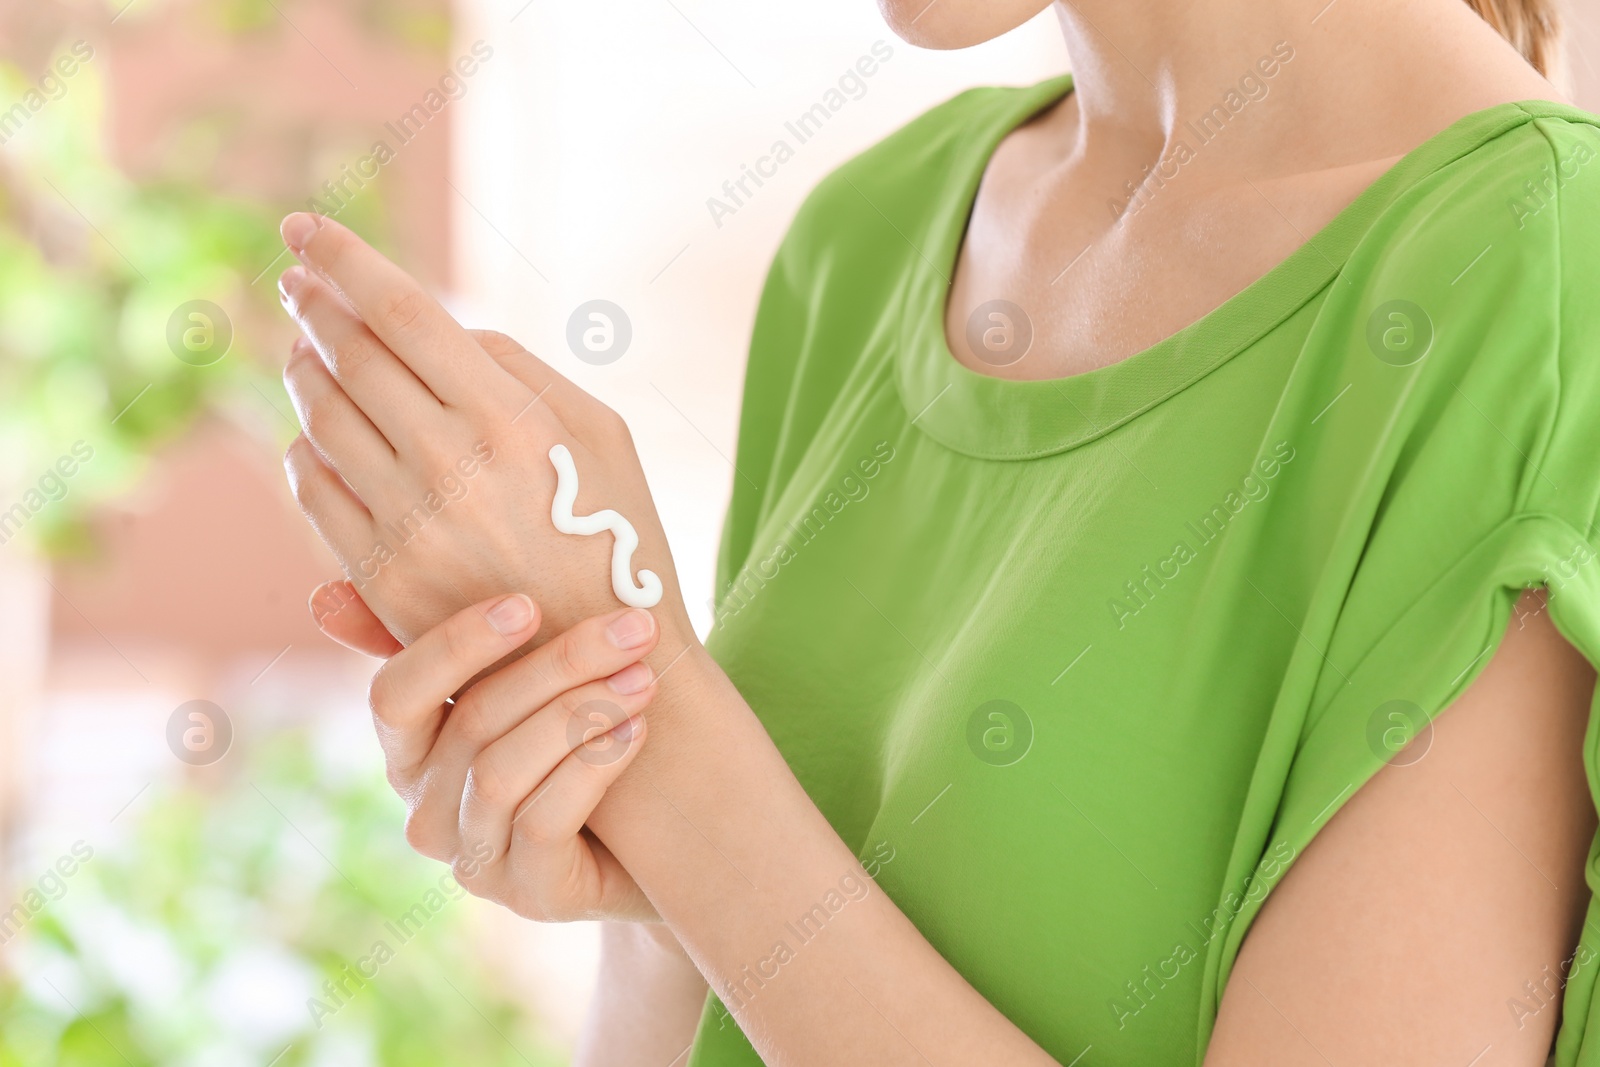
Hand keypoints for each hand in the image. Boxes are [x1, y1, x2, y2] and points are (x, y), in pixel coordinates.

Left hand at [276, 212, 693, 650]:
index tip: (306, 227)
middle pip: (350, 356)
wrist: (605, 662)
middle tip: (296, 281)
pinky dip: (301, 448)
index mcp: (510, 416)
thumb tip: (443, 332)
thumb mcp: (603, 432)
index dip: (345, 259)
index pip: (402, 311)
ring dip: (301, 371)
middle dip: (313, 306)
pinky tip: (309, 434)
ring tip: (302, 350)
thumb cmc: (614, 531)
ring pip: (320, 419)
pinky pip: (313, 491)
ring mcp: (407, 523)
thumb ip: (521, 369)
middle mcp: (449, 464)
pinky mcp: (380, 575)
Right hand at [370, 592, 662, 921]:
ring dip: (581, 712)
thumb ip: (452, 641)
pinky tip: (636, 730)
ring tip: (643, 675)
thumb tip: (323, 599)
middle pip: (473, 722)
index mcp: (410, 752)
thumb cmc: (577, 743)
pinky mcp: (530, 896)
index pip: (394, 695)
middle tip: (631, 628)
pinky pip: (545, 822)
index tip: (527, 603)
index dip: (454, 646)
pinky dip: (592, 767)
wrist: (659, 842)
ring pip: (503, 772)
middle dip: (559, 664)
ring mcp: (474, 861)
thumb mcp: (523, 688)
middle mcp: (427, 811)